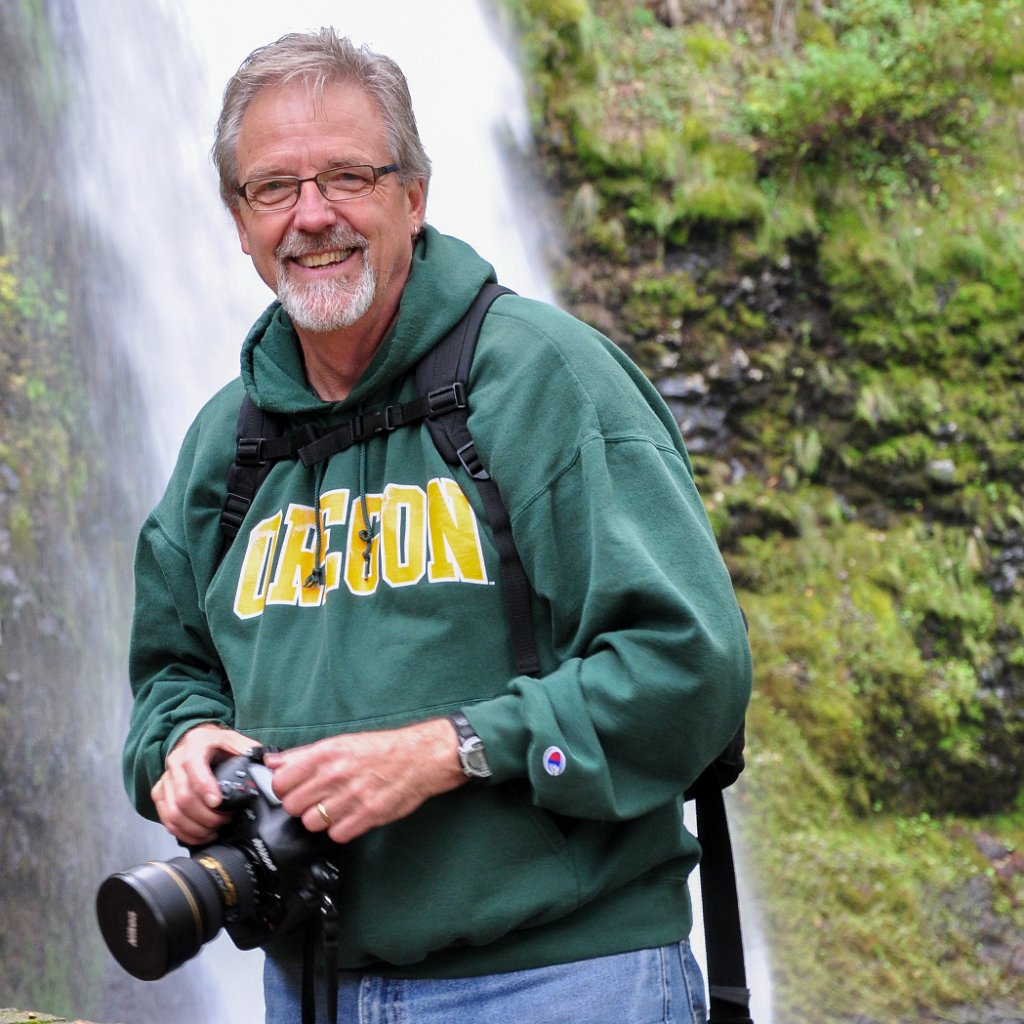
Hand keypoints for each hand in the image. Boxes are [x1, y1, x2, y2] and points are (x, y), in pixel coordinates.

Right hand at [151, 723, 257, 845]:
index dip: (205, 788)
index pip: (194, 769)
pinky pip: (166, 819)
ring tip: (213, 830)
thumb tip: (264, 762)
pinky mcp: (160, 794)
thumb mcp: (231, 738)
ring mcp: (165, 780)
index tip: (218, 803)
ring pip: (173, 812)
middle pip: (183, 797)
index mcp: (194, 748)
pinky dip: (183, 832)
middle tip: (223, 821)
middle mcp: (175, 764)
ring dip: (194, 827)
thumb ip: (246, 748)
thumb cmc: (213, 742)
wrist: (190, 739)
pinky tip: (199, 835)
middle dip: (205, 815)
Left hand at [264, 719, 466, 843]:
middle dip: (301, 805)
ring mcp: (352, 796)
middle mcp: (336, 774)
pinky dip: (340, 830)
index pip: (281, 781)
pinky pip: (337, 835)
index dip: (284, 788)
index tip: (293, 788)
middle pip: (293, 805)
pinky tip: (349, 817)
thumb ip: (304, 755)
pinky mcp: (368, 815)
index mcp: (327, 753)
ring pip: (312, 823)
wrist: (420, 757)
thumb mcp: (341, 743)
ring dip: (320, 820)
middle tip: (315, 800)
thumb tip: (272, 762)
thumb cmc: (382, 749)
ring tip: (333, 809)